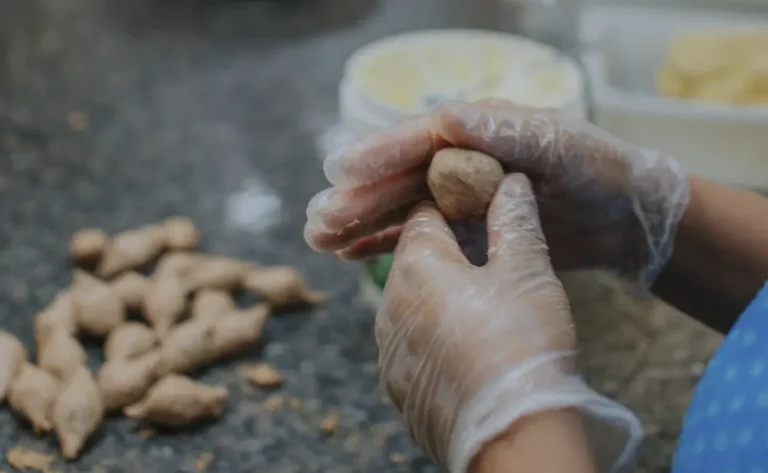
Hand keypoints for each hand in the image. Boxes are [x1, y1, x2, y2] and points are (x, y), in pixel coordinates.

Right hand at [305, 99, 688, 286]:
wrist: (621, 213)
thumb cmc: (595, 168)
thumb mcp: (556, 144)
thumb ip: (501, 132)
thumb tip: (443, 118)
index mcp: (476, 131)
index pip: (419, 141)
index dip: (378, 155)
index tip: (338, 171)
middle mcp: (459, 161)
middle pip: (399, 180)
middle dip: (358, 199)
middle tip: (317, 220)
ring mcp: (459, 197)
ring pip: (400, 210)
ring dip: (361, 223)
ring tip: (321, 239)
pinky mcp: (465, 231)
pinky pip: (418, 237)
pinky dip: (385, 244)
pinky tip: (353, 254)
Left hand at [376, 174, 640, 472]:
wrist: (513, 436)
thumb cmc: (523, 344)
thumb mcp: (527, 272)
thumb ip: (514, 222)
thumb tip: (510, 183)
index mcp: (416, 266)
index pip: (423, 214)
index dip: (452, 204)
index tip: (477, 207)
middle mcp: (387, 306)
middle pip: (414, 260)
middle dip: (446, 252)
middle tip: (488, 260)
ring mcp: (388, 351)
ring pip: (411, 304)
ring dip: (438, 297)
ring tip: (482, 308)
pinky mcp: (396, 387)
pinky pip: (412, 345)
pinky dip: (433, 337)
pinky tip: (467, 347)